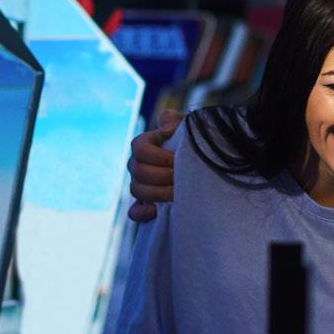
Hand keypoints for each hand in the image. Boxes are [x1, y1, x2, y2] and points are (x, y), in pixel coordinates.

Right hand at [126, 108, 180, 222]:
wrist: (200, 161)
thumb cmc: (190, 141)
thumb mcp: (185, 126)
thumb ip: (173, 120)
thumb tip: (168, 128)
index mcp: (143, 145)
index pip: (139, 149)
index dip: (158, 156)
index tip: (177, 159)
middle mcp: (137, 165)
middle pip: (139, 172)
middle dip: (162, 175)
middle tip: (183, 178)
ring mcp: (139, 185)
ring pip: (137, 190)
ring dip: (157, 193)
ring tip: (178, 193)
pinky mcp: (144, 204)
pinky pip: (134, 212)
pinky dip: (141, 213)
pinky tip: (154, 212)